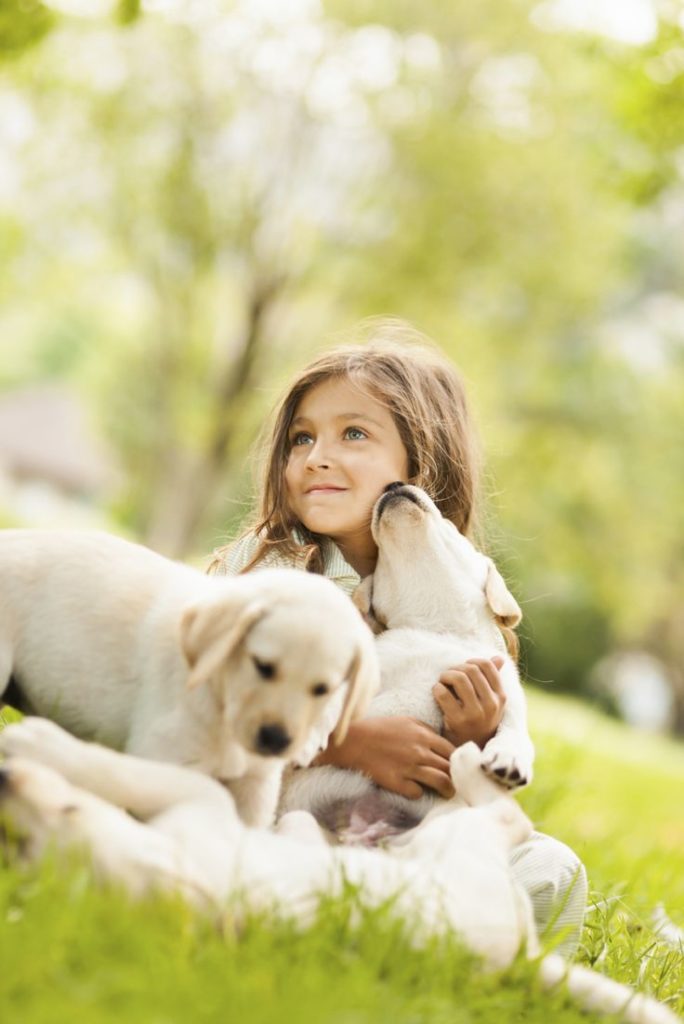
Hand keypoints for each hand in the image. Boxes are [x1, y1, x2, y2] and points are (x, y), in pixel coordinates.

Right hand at [313, 716, 454, 798]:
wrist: (355, 740)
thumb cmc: (379, 728)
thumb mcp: (406, 720)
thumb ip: (425, 729)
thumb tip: (439, 740)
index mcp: (424, 736)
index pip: (451, 750)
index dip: (458, 760)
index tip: (459, 767)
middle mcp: (420, 752)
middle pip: (448, 768)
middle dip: (456, 777)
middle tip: (458, 783)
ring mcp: (409, 768)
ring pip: (440, 782)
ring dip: (447, 789)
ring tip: (449, 793)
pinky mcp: (397, 782)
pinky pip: (416, 792)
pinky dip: (418, 793)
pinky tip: (416, 790)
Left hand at [432, 656, 505, 749]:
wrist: (470, 751)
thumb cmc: (478, 721)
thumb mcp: (491, 703)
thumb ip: (493, 680)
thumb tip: (499, 658)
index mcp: (500, 697)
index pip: (486, 666)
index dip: (471, 662)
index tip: (463, 669)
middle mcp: (491, 705)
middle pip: (471, 670)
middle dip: (456, 668)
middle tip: (448, 675)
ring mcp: (475, 714)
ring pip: (459, 679)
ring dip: (446, 675)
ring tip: (442, 681)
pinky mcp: (457, 721)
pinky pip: (443, 694)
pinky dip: (437, 688)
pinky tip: (437, 692)